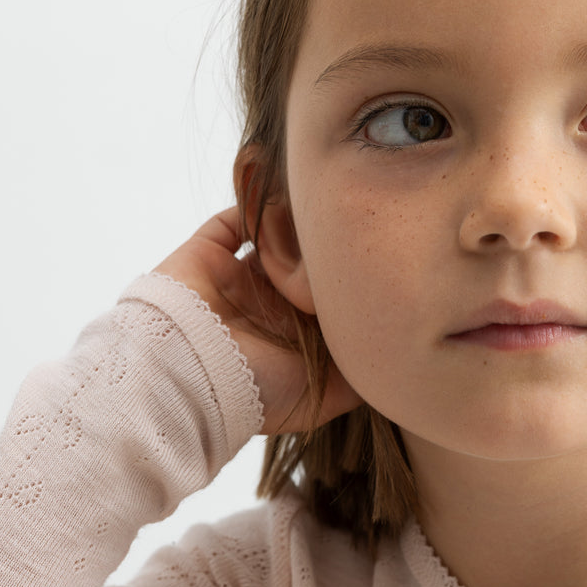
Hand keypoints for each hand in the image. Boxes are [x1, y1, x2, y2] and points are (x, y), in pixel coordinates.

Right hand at [154, 208, 361, 433]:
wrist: (190, 379)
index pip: (328, 291)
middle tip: (359, 218)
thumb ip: (360, 375)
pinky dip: (254, 200)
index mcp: (291, 332)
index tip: (380, 254)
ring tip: (328, 196)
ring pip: (273, 235)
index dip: (351, 273)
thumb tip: (396, 359)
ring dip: (296, 216)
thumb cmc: (261, 392)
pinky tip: (283, 190)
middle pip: (303, 259)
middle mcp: (266, 303)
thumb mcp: (327, 396)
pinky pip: (234, 218)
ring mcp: (235, 277)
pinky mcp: (206, 254)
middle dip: (327, 241)